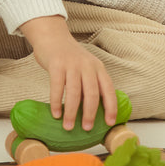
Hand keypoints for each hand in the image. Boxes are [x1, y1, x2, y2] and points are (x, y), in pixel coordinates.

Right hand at [21, 15, 116, 130]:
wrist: (53, 37)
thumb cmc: (70, 58)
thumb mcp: (87, 67)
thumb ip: (91, 83)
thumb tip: (93, 112)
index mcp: (98, 68)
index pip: (109, 90)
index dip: (111, 107)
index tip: (109, 123)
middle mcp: (87, 66)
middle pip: (92, 93)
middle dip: (90, 114)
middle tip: (86, 128)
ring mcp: (72, 65)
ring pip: (74, 92)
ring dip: (71, 112)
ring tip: (68, 126)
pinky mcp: (56, 65)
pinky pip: (57, 87)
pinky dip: (56, 102)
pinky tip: (56, 114)